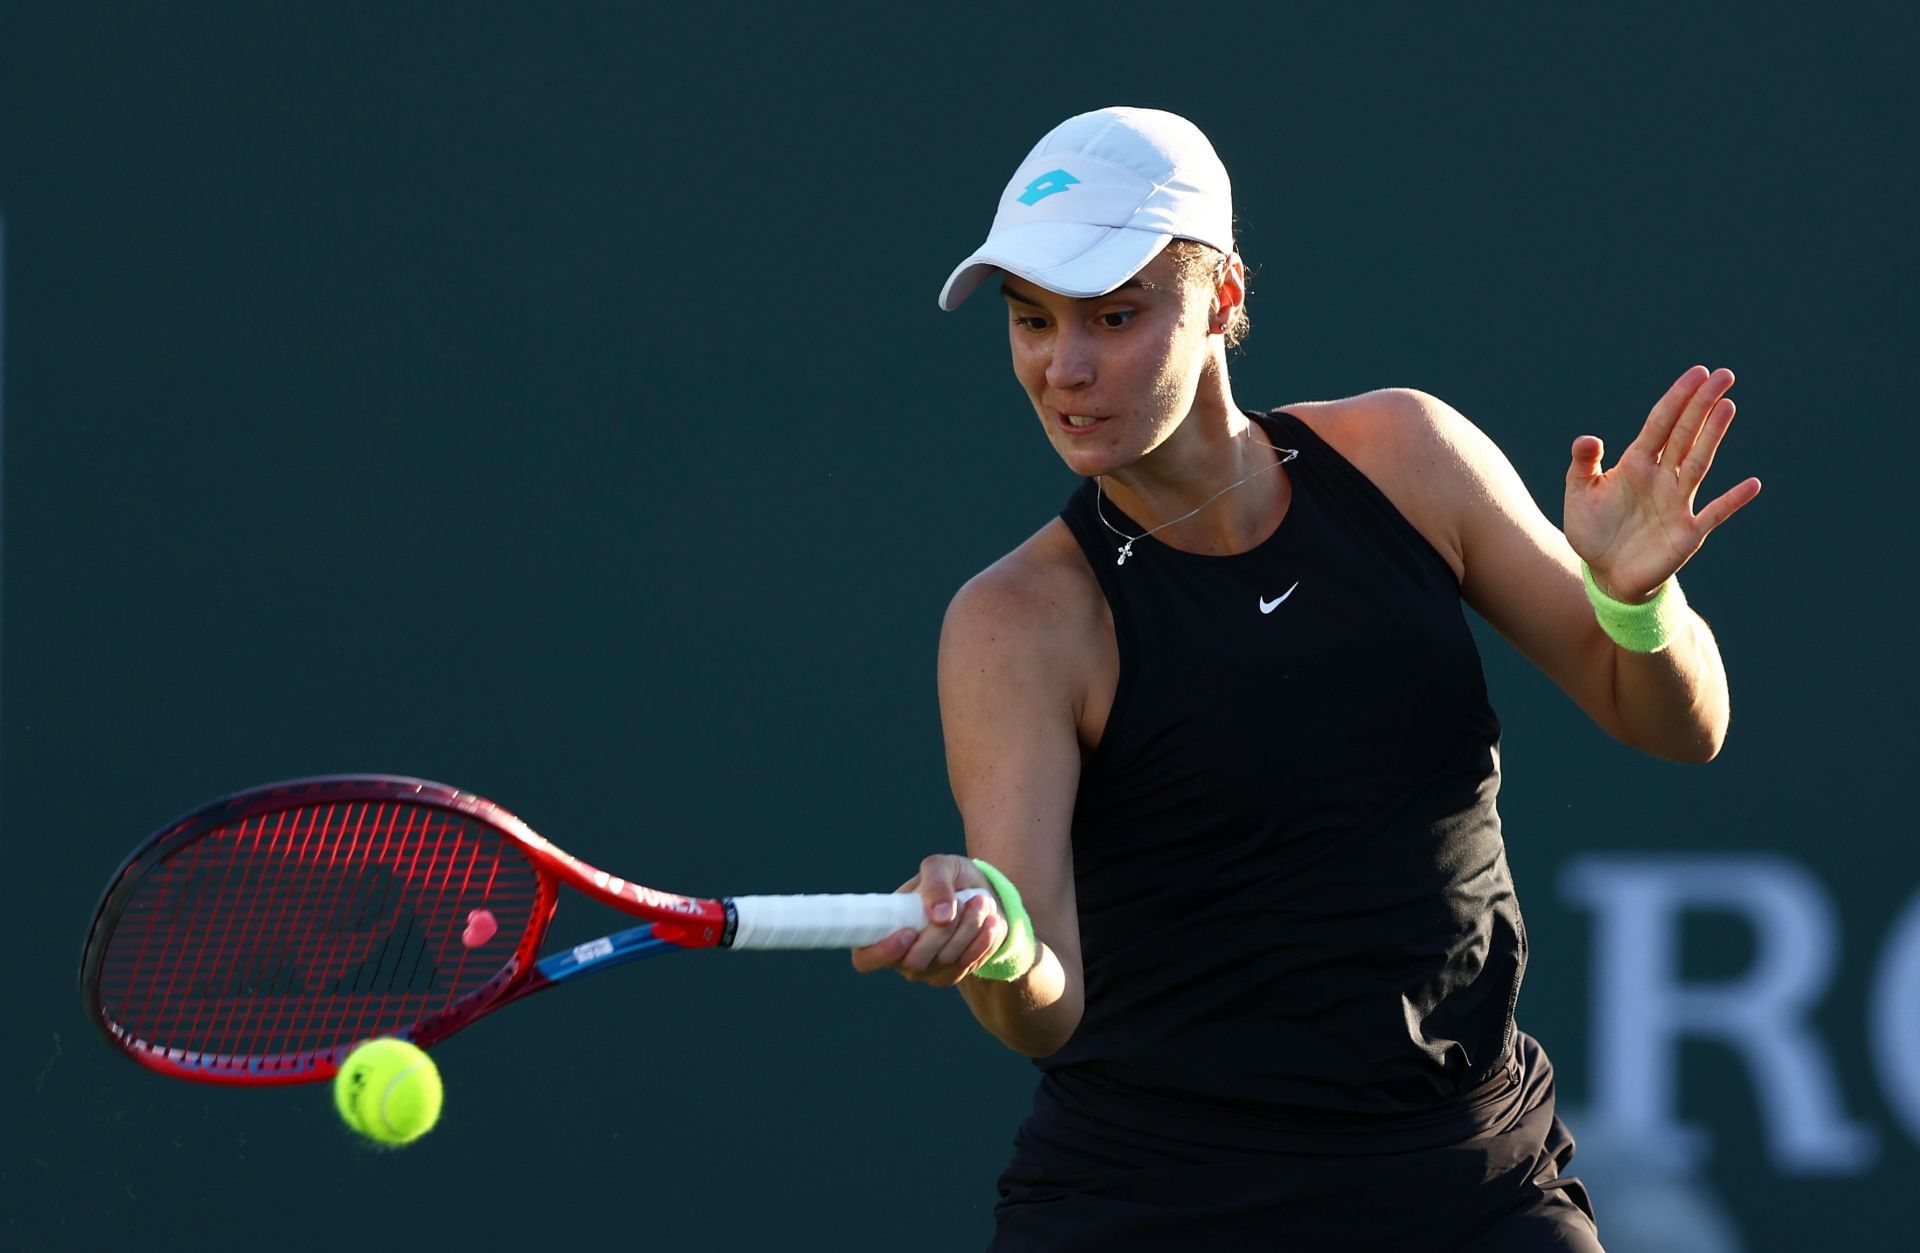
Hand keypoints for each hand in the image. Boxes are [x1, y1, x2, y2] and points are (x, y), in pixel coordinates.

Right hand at [849, 854, 1005, 987]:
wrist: (981, 893)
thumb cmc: (950, 878)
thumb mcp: (942, 866)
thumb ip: (935, 882)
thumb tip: (940, 915)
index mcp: (884, 929)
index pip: (865, 958)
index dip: (882, 952)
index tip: (909, 931)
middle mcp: (901, 957)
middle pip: (916, 961)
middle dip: (944, 931)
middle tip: (965, 901)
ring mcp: (927, 970)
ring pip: (946, 962)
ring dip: (969, 929)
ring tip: (980, 901)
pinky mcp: (953, 974)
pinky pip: (968, 965)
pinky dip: (983, 941)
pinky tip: (990, 920)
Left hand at [1565, 365, 1762, 601]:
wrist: (1605, 573)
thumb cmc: (1593, 529)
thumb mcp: (1579, 494)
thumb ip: (1583, 465)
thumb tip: (1588, 438)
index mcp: (1636, 464)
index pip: (1660, 423)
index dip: (1677, 398)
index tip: (1697, 373)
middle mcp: (1662, 477)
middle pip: (1684, 434)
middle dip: (1702, 405)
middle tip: (1723, 375)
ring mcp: (1678, 503)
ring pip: (1698, 462)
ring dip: (1713, 435)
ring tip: (1728, 406)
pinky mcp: (1687, 532)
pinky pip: (1714, 513)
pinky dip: (1732, 500)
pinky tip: (1752, 484)